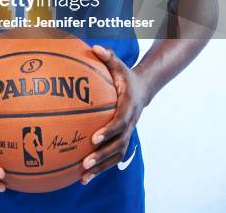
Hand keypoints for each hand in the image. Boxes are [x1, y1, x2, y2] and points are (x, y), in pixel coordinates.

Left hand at [81, 45, 147, 183]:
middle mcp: (130, 123)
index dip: (108, 130)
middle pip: (118, 144)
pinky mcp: (123, 140)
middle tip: (85, 162)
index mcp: (128, 105)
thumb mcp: (119, 64)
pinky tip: (83, 177)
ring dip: (101, 167)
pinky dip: (101, 168)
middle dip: (102, 155)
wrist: (142, 89)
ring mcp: (127, 134)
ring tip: (83, 176)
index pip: (120, 121)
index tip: (94, 137)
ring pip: (116, 155)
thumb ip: (108, 56)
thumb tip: (94, 47)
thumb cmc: (125, 76)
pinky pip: (113, 157)